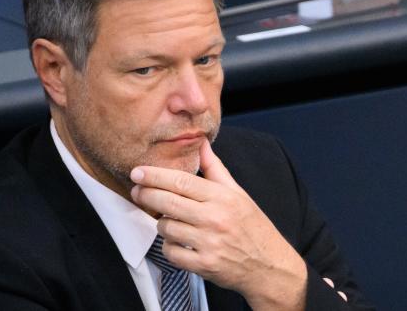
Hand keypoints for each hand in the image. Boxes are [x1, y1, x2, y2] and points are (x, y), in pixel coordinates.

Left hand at [130, 139, 307, 309]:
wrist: (269, 265)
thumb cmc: (252, 226)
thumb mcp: (237, 193)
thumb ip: (214, 168)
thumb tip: (201, 142)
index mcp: (222, 197)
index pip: (181, 181)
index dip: (155, 175)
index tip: (138, 172)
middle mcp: (215, 218)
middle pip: (168, 202)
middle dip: (146, 194)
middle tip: (137, 190)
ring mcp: (209, 242)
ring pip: (166, 227)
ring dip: (162, 223)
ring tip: (170, 220)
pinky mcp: (204, 265)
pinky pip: (171, 252)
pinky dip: (169, 247)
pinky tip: (178, 242)